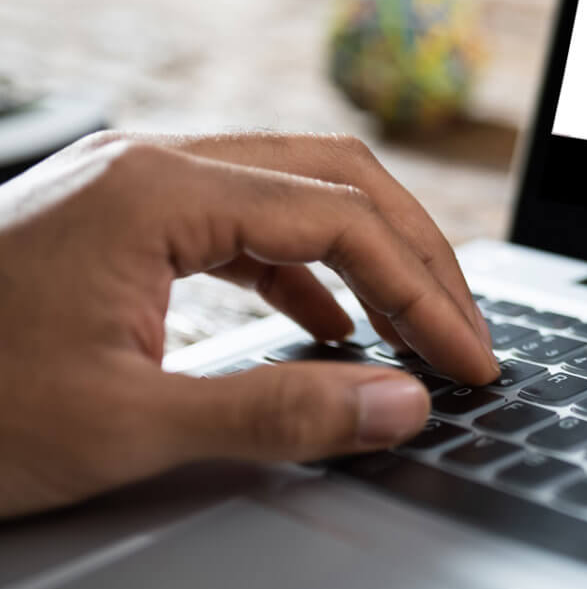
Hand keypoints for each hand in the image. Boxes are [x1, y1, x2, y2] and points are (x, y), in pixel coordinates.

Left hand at [0, 131, 498, 518]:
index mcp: (156, 189)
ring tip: (415, 325)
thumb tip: (400, 403)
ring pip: (292, 188)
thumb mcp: (123, 426)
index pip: (341, 218)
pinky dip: (303, 266)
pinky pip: (241, 220)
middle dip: (416, 253)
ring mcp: (129, 185)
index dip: (425, 292)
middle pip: (334, 175)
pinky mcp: (114, 219)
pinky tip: (325, 321)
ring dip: (366, 255)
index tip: (469, 359)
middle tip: (465, 331)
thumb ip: (278, 412)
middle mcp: (150, 163)